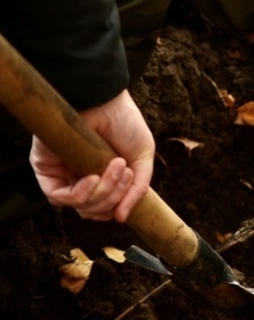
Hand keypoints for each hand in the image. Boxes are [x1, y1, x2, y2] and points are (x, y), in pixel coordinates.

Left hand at [30, 89, 154, 221]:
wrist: (106, 101)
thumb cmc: (125, 124)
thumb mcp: (142, 159)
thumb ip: (137, 190)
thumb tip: (123, 219)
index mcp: (101, 178)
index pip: (104, 209)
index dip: (117, 206)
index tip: (130, 185)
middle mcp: (80, 179)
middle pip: (93, 211)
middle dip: (114, 197)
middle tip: (125, 172)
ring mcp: (63, 175)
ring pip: (79, 206)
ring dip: (102, 193)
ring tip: (115, 168)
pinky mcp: (46, 169)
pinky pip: (59, 197)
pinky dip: (80, 194)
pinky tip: (93, 177)